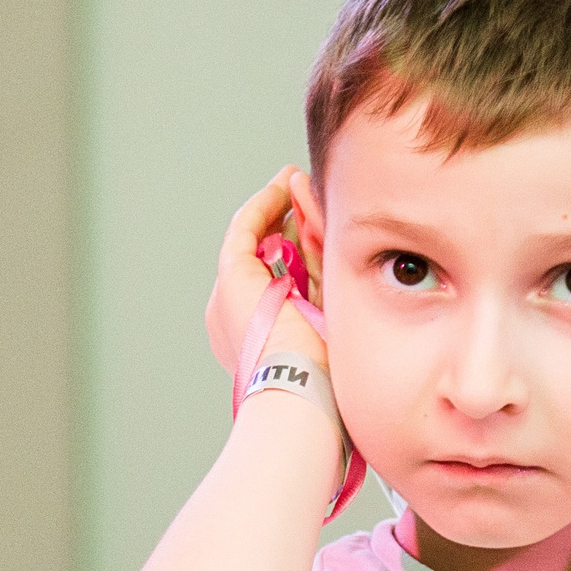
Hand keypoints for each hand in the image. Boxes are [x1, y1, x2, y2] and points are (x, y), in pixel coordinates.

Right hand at [204, 167, 325, 378]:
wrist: (302, 392)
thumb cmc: (325, 378)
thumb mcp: (332, 325)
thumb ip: (331, 291)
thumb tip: (343, 254)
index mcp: (259, 338)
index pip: (280, 281)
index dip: (300, 248)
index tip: (322, 226)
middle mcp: (235, 318)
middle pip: (266, 257)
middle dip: (289, 223)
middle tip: (308, 192)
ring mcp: (228, 298)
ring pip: (255, 241)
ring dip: (277, 207)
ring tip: (296, 178)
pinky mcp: (230, 279)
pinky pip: (244, 230)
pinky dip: (264, 206)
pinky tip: (283, 185)